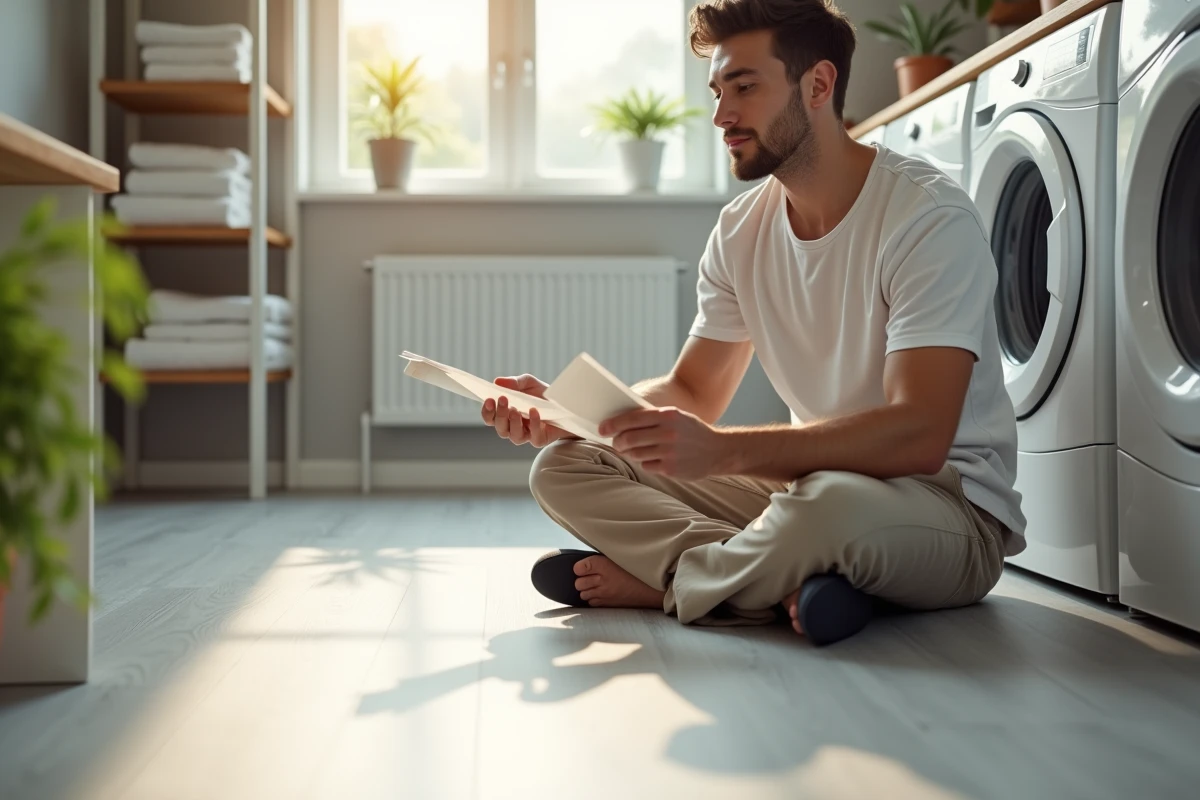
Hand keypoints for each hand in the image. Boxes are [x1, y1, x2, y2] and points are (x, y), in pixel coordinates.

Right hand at [482, 374, 574, 447]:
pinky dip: (533, 424)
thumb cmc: (542, 395)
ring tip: (515, 409)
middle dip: (499, 414)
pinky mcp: (540, 440)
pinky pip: (534, 437)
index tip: (488, 399)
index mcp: (506, 415)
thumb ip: (514, 383)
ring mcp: (527, 435)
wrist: (566, 405)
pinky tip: (534, 412)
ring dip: (513, 422)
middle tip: (502, 399)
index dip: (487, 411)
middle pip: (500, 428)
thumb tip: (497, 381)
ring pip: (514, 436)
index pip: (490, 418)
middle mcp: (513, 427)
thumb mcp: (529, 384)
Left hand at [599, 406, 731, 478]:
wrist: (718, 451)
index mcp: (668, 415)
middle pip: (629, 439)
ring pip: (635, 454)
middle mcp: (668, 433)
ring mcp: (669, 452)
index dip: (613, 424)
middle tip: (615, 443)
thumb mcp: (677, 416)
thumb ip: (653, 417)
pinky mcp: (670, 469)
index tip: (602, 428)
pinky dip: (645, 463)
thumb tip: (622, 422)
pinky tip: (653, 459)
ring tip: (633, 450)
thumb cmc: (692, 431)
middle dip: (617, 442)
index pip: (632, 418)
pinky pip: (646, 466)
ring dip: (630, 453)